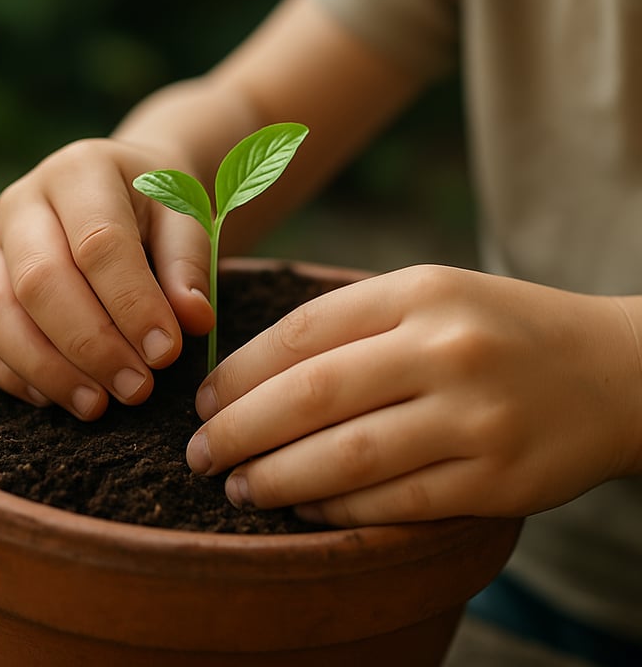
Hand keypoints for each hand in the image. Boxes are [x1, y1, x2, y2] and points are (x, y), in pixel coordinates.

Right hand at [0, 138, 213, 420]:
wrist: (121, 190)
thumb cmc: (158, 206)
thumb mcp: (186, 216)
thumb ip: (189, 263)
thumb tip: (193, 320)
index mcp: (81, 172)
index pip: (99, 243)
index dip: (132, 304)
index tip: (166, 353)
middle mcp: (23, 203)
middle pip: (39, 280)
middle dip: (91, 345)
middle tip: (137, 389)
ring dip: (46, 369)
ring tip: (97, 405)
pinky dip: (11, 374)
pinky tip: (56, 398)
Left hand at [186, 265, 641, 524]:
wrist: (613, 371)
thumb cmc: (499, 330)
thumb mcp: (431, 297)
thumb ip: (350, 323)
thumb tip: (252, 373)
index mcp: (421, 291)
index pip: (302, 331)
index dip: (238, 371)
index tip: (204, 399)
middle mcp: (446, 347)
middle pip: (311, 394)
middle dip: (239, 429)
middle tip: (200, 452)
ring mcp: (475, 416)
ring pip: (347, 456)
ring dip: (277, 478)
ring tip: (238, 486)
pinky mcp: (497, 480)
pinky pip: (395, 503)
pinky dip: (337, 510)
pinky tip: (304, 510)